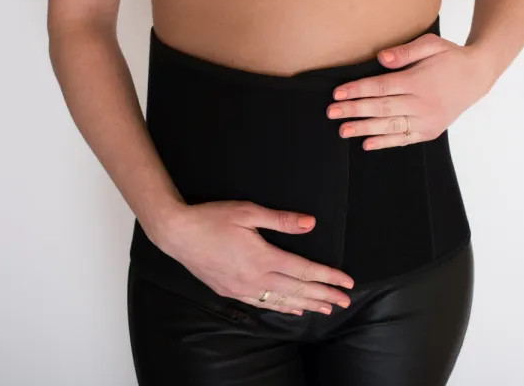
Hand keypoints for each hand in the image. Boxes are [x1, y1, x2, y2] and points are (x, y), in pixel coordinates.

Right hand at [152, 200, 353, 315]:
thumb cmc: (211, 218)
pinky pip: (263, 304)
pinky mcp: (231, 292)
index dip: (328, 277)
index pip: (304, 270)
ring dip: (307, 305)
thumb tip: (311, 224)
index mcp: (263, 257)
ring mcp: (242, 288)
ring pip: (282, 301)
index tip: (346, 283)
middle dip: (324, 296)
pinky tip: (293, 311)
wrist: (177, 234)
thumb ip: (281, 220)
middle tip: (345, 302)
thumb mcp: (248, 212)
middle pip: (298, 290)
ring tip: (326, 310)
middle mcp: (255, 278)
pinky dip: (282, 308)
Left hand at [326, 33, 493, 149]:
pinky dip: (385, 143)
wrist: (477, 78)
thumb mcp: (432, 45)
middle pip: (382, 108)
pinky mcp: (430, 131)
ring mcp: (427, 120)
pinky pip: (404, 139)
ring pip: (390, 127)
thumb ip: (406, 51)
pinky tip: (367, 144)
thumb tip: (381, 58)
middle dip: (354, 111)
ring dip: (365, 129)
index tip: (337, 93)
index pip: (382, 87)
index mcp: (419, 81)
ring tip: (343, 131)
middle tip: (331, 112)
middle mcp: (422, 104)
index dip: (358, 90)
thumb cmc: (450, 58)